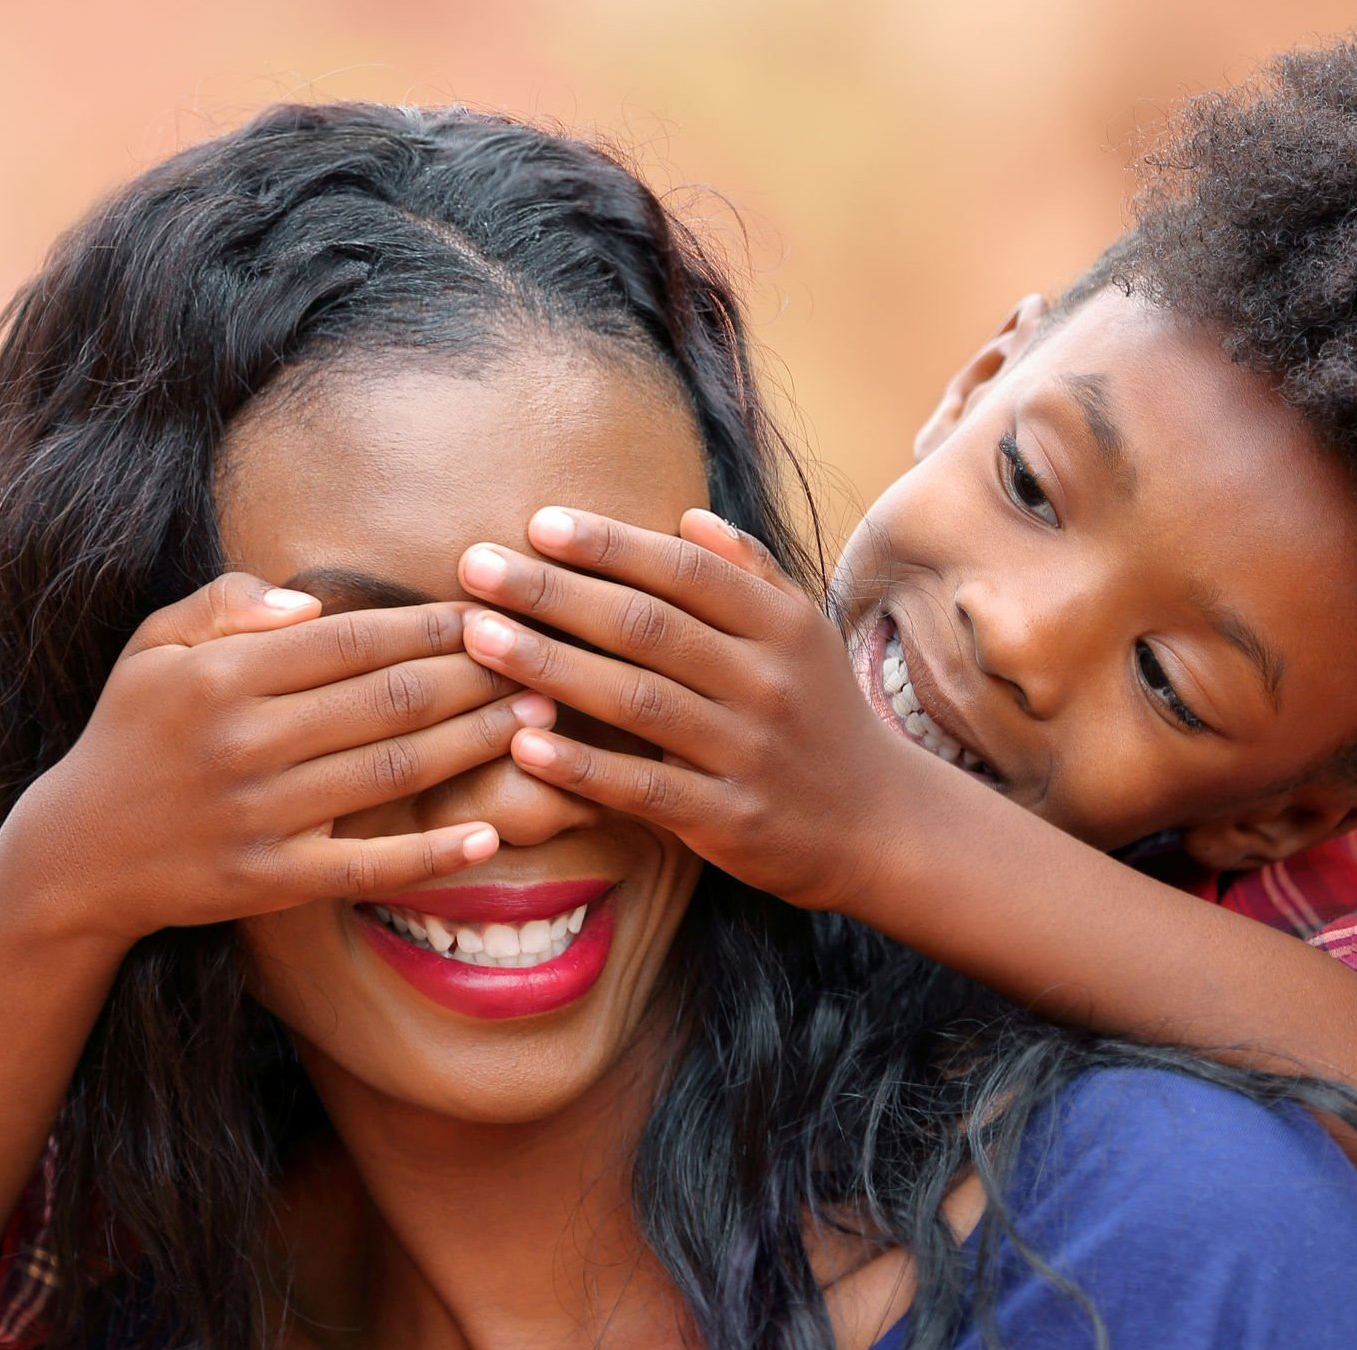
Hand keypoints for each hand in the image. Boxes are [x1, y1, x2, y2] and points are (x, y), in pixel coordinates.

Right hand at [0, 572, 549, 948]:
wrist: (78, 854)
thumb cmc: (132, 736)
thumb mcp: (154, 647)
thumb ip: (227, 604)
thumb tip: (311, 602)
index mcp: (222, 676)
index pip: (350, 640)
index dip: (426, 625)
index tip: (484, 610)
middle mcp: (245, 741)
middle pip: (387, 700)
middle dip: (474, 675)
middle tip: (539, 659)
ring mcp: (261, 815)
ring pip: (392, 772)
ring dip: (475, 744)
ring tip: (537, 720)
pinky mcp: (271, 880)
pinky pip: (367, 866)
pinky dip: (432, 853)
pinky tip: (489, 834)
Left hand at [453, 506, 918, 912]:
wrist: (881, 826)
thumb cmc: (819, 717)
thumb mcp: (803, 635)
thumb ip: (748, 574)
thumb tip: (686, 516)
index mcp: (780, 626)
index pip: (684, 571)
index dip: (610, 544)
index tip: (537, 524)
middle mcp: (767, 681)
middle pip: (646, 626)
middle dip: (553, 592)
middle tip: (476, 567)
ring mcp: (748, 752)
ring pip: (636, 700)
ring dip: (551, 665)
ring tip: (478, 638)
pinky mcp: (729, 820)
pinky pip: (644, 788)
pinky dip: (582, 767)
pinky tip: (523, 745)